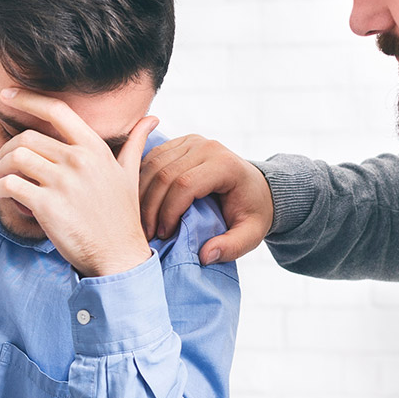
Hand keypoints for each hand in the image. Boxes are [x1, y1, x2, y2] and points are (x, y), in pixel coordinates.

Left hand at [0, 88, 156, 277]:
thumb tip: (151, 119)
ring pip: (15, 158)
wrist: (119, 255)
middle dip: (6, 148)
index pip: (57, 110)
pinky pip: (10, 185)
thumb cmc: (122, 217)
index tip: (7, 95)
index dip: (27, 98)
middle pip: (28, 137)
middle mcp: (78, 160)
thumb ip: (135, 143)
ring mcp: (63, 182)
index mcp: (95, 149)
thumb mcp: (131, 174)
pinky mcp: (47, 205)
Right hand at [139, 135, 273, 263]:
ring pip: (153, 164)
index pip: (185, 184)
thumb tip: (204, 256)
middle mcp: (207, 147)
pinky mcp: (180, 142)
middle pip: (165, 174)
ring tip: (143, 221)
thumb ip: (231, 247)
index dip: (168, 211)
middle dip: (151, 207)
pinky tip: (142, 203)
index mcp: (225, 166)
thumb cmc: (252, 211)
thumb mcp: (250, 235)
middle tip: (148, 233)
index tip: (165, 235)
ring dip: (142, 195)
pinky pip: (151, 158)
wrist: (256, 187)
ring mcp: (192, 141)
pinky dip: (142, 181)